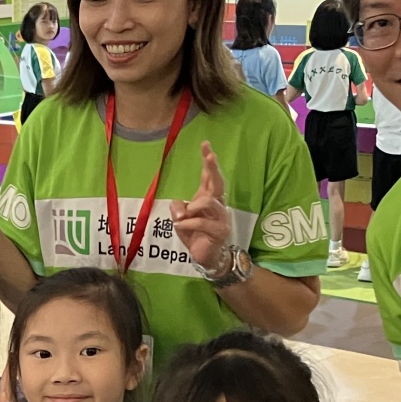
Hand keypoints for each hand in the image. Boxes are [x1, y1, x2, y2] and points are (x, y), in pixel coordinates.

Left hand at [170, 142, 231, 269]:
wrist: (205, 256)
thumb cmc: (194, 234)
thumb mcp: (180, 219)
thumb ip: (178, 209)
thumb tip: (180, 206)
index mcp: (207, 198)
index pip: (209, 176)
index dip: (208, 161)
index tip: (205, 145)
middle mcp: (217, 205)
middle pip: (217, 182)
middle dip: (213, 168)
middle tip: (210, 155)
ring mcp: (221, 217)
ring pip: (209, 201)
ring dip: (193, 207)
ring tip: (183, 216)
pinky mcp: (220, 230)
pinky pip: (202, 222)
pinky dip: (188, 223)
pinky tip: (181, 225)